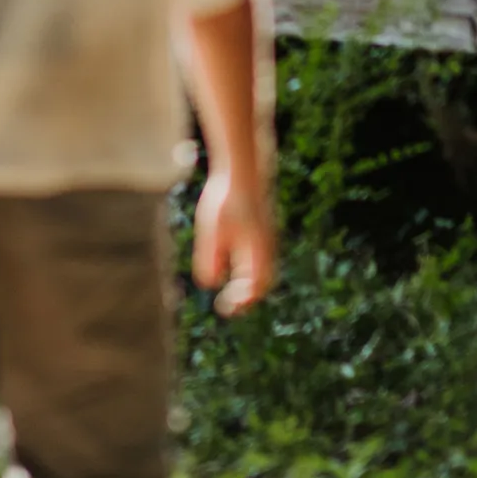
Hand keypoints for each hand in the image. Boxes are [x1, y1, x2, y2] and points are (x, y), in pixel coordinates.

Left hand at [192, 169, 275, 317]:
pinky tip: (236, 262)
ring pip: (264, 267)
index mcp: (257, 254)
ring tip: (234, 289)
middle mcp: (267, 247)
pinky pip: (261, 254)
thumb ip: (210, 259)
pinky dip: (251, 265)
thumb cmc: (224, 201)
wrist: (241, 168)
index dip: (240, 302)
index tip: (225, 309)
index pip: (253, 289)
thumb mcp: (211, 232)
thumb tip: (209, 284)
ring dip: (251, 281)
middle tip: (231, 304)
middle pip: (263, 281)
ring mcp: (267, 235)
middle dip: (248, 296)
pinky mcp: (263, 225)